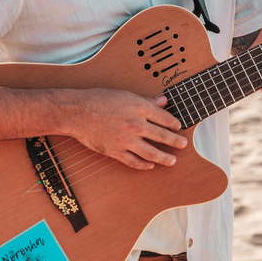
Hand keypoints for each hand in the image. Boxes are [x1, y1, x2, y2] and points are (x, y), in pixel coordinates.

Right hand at [64, 89, 187, 170]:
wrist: (77, 112)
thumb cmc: (99, 99)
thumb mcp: (126, 95)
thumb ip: (146, 101)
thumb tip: (163, 101)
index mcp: (140, 108)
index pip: (165, 118)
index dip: (174, 124)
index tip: (178, 127)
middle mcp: (136, 124)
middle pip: (162, 136)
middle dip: (175, 142)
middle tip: (183, 145)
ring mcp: (126, 140)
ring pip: (151, 153)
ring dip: (164, 158)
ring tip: (172, 160)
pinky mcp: (115, 151)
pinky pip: (134, 161)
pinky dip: (144, 165)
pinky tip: (150, 165)